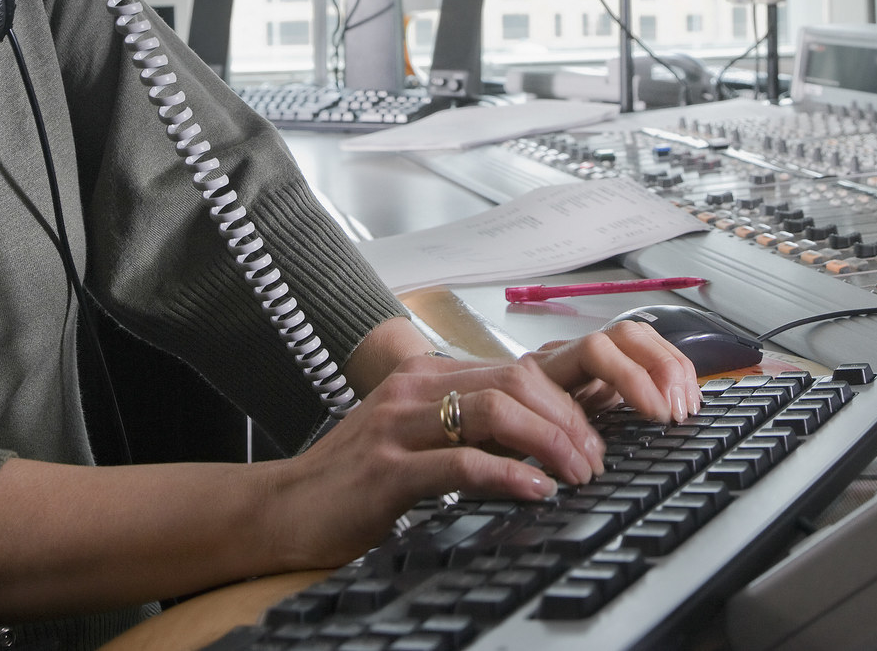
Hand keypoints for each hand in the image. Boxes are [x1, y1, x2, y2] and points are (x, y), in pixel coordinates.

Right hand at [259, 323, 697, 569]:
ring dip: (550, 442)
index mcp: (426, 378)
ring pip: (495, 411)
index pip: (515, 369)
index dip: (566, 401)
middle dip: (568, 419)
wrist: (281, 508)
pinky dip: (508, 475)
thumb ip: (467, 431)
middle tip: (594, 459)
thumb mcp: (415, 441)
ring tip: (576, 473)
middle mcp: (414, 390)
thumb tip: (539, 442)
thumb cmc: (351, 480)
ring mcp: (397, 426)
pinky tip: (535, 491)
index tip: (593, 439)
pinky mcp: (386, 470)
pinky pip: (460, 463)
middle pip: (515, 381)